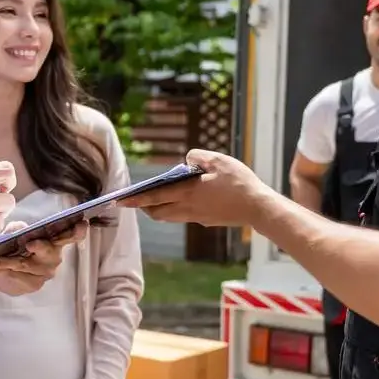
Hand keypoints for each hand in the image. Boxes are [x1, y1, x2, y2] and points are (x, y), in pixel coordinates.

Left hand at [0, 222, 87, 295]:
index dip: (78, 231)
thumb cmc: (15, 247)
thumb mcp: (14, 233)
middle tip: (30, 243)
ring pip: (25, 265)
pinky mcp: (34, 284)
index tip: (82, 224)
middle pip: (50, 252)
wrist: (5, 272)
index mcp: (55, 239)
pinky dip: (2, 271)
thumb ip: (17, 229)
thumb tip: (20, 229)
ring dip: (6, 262)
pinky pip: (17, 276)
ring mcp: (45, 273)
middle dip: (41, 247)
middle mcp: (54, 256)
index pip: (72, 234)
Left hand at [119, 148, 270, 226]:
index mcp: (188, 193)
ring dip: (159, 209)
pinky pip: (184, 216)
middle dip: (145, 206)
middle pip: (157, 212)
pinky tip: (184, 198)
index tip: (120, 201)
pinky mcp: (207, 220)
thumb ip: (199, 157)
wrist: (258, 208)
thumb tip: (187, 159)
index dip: (135, 199)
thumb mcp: (219, 161)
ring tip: (156, 199)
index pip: (154, 197)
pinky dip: (176, 209)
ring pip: (170, 216)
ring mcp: (197, 217)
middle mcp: (188, 208)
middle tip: (137, 199)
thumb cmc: (240, 183)